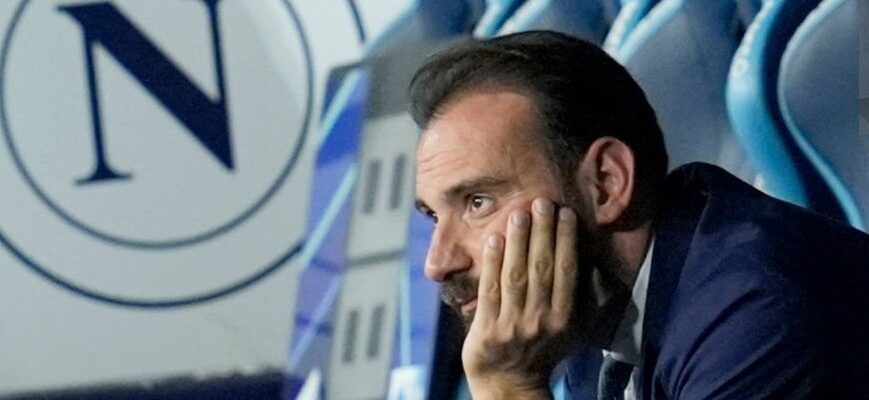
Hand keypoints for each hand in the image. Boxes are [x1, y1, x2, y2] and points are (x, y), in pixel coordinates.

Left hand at [461, 198, 580, 398]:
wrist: (511, 383)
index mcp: (565, 317)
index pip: (567, 271)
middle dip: (542, 233)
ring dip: (518, 241)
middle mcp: (541, 319)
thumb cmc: (545, 349)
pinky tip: (493, 239)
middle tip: (542, 202)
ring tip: (518, 213)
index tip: (565, 212)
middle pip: (542, 268)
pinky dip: (491, 264)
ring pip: (516, 275)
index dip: (566, 240)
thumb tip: (597, 264)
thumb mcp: (576, 328)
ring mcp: (513, 325)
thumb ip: (589, 299)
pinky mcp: (487, 329)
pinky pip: (490, 291)